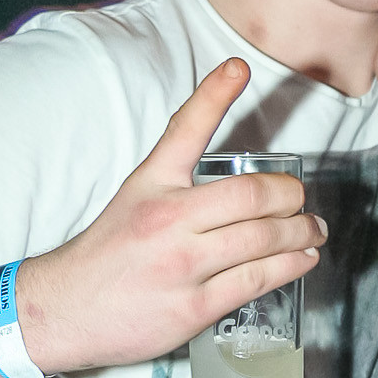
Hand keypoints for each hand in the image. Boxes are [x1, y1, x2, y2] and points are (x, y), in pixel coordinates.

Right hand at [17, 58, 325, 376]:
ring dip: (301, 232)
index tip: (239, 68)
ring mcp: (183, 264)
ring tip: (312, 230)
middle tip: (300, 199)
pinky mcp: (195, 306)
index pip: (186, 129)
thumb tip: (231, 163)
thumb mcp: (138, 196)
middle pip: (252, 196)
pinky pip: (258, 279)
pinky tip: (303, 259)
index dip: (215, 94)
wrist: (66, 309)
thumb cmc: (109, 252)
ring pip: (264, 239)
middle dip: (290, 196)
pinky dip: (291, 266)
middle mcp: (168, 219)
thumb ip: (180, 176)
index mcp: (152, 184)